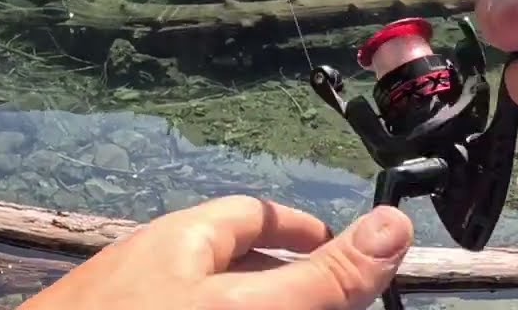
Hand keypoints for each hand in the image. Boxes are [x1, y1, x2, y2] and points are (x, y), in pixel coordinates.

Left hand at [19, 195, 413, 309]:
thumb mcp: (236, 308)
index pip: (254, 216)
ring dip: (246, 305)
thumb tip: (393, 226)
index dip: (304, 233)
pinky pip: (165, 305)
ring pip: (202, 298)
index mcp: (179, 239)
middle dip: (283, 285)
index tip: (347, 257)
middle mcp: (148, 269)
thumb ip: (314, 280)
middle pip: (232, 266)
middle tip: (330, 305)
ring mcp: (124, 302)